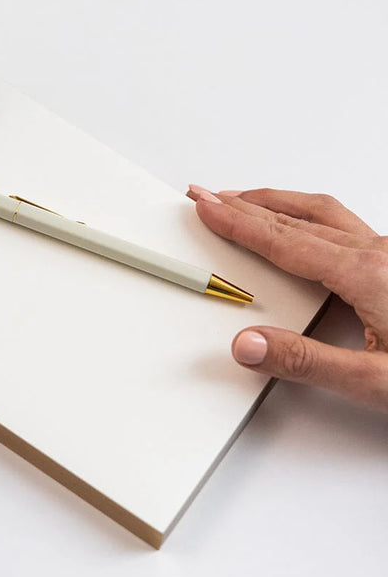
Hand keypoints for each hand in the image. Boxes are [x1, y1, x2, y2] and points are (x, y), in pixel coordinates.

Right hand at [188, 184, 387, 411]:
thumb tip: (247, 344)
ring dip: (277, 202)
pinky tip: (304, 225)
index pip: (282, 241)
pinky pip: (343, 222)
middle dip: (246, 203)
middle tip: (209, 194)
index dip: (237, 221)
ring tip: (245, 199)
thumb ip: (307, 362)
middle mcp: (378, 254)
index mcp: (365, 275)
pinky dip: (306, 214)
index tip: (205, 205)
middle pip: (297, 216)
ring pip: (323, 212)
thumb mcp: (377, 383)